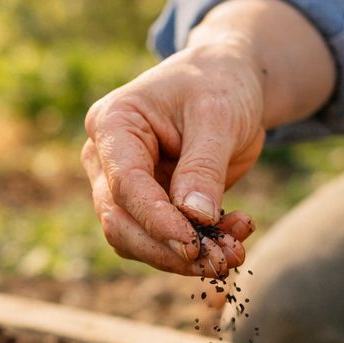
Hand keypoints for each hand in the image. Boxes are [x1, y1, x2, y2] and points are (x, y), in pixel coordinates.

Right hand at [82, 41, 262, 277]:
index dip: (157, 221)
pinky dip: (199, 247)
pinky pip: (164, 241)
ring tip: (235, 250)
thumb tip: (194, 217)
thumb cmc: (219, 83)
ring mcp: (124, 185)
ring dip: (186, 256)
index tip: (194, 246)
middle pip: (121, 223)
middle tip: (222, 260)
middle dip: (169, 250)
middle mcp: (107, 159)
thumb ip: (203, 167)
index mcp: (113, 124)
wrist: (230, 82)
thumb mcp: (218, 115)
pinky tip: (236, 234)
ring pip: (138, 241)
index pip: (125, 185)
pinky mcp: (150, 205)